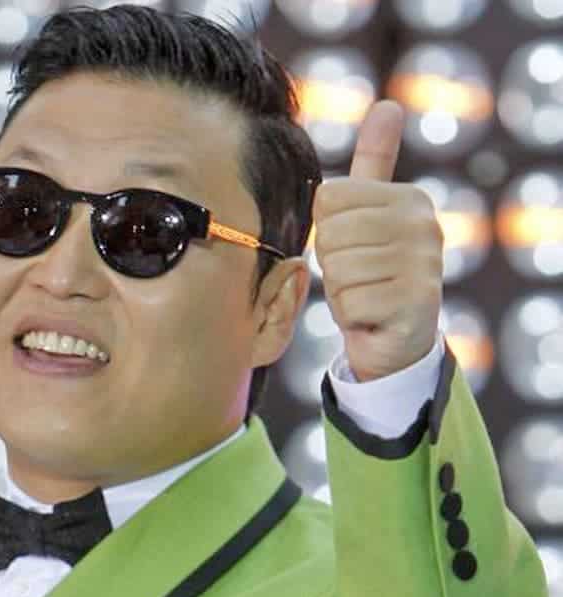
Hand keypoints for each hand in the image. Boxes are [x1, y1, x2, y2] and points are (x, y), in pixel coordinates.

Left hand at [312, 100, 443, 381]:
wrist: (395, 336)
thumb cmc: (373, 270)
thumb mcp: (369, 212)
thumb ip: (375, 161)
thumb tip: (388, 105)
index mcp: (408, 197)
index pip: (328, 198)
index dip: (326, 229)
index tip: (352, 245)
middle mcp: (424, 225)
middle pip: (330, 234)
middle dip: (332, 262)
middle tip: (357, 275)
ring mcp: (423, 265)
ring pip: (338, 270)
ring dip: (340, 290)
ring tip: (365, 294)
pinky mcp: (415, 304)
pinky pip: (349, 303)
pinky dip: (351, 315)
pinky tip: (372, 315)